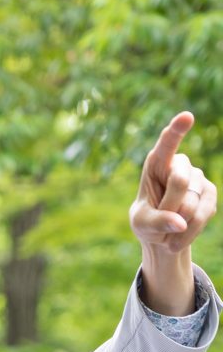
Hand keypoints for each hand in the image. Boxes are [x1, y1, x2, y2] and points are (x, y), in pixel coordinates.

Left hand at [130, 111, 215, 255]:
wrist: (163, 235)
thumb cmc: (146, 223)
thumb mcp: (142, 224)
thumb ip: (157, 221)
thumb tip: (180, 223)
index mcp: (156, 164)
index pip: (166, 145)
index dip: (176, 131)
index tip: (186, 116)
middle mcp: (180, 165)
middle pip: (179, 181)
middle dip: (168, 206)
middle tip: (159, 218)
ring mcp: (198, 178)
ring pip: (192, 201)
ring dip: (179, 221)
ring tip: (168, 227)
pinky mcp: (210, 193)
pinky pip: (204, 213)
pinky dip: (190, 229)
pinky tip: (179, 233)